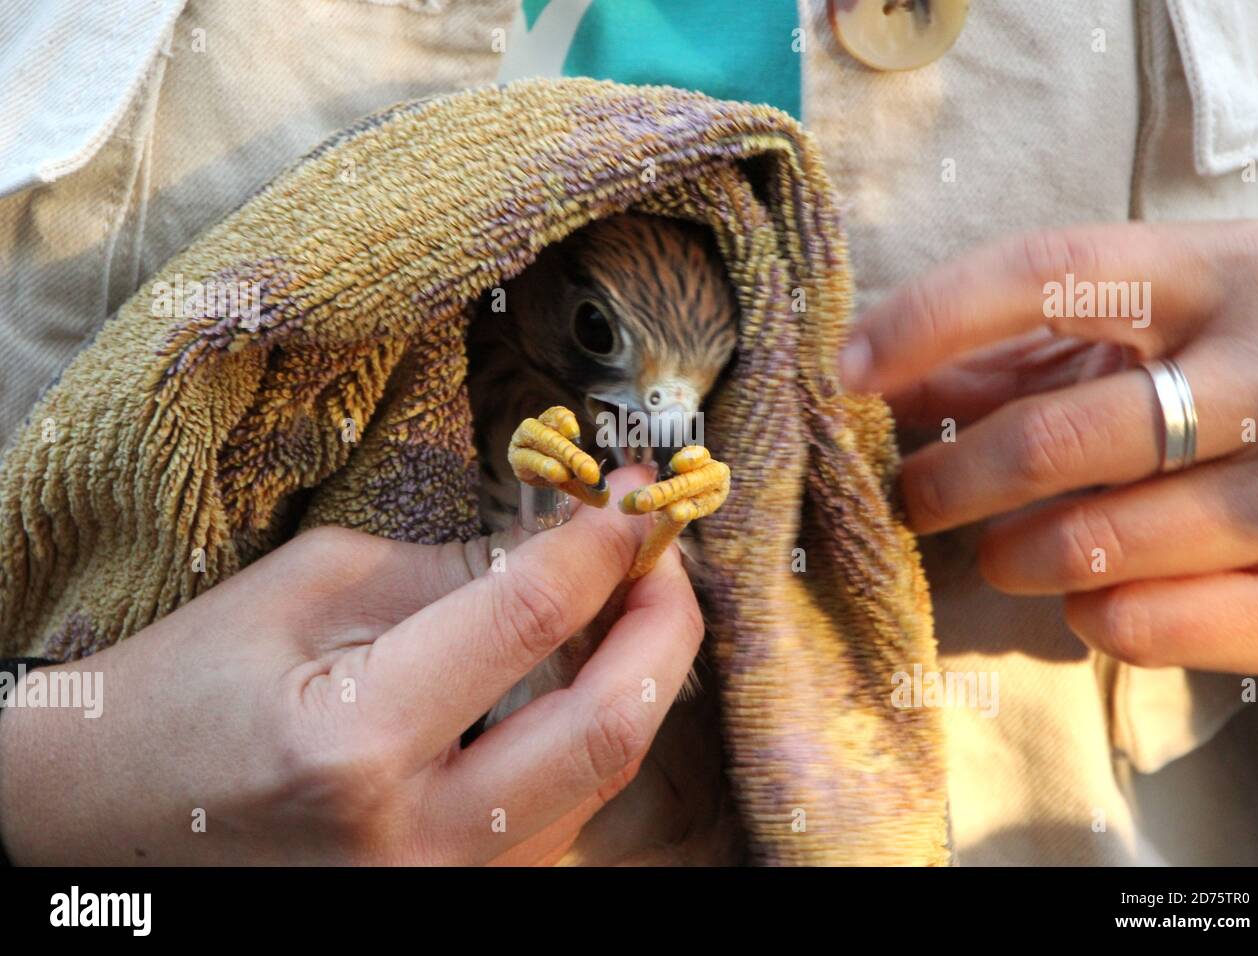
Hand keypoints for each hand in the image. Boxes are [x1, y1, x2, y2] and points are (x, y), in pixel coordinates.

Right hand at [0, 466, 702, 863]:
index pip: (529, 619)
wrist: (104, 822)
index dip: (600, 545)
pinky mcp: (451, 905)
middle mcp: (412, 841)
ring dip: (635, 686)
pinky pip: (558, 821)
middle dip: (664, 629)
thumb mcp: (306, 592)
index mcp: (355, 742)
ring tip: (629, 608)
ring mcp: (438, 892)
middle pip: (608, 732)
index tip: (631, 500)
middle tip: (666, 560)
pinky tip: (578, 682)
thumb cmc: (185, 689)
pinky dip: (586, 743)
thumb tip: (566, 540)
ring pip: (598, 784)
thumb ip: (450, 568)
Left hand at [840, 221, 1257, 675]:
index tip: (845, 370)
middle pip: (1057, 434)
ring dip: (1018, 556)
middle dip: (953, 481)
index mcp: (1214, 273)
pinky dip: (1105, 621)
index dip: (930, 319)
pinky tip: (1088, 604)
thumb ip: (1012, 355)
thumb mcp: (1136, 335)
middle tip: (911, 501)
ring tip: (996, 555)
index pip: (1047, 273)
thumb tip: (873, 382)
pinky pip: (1169, 624)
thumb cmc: (1227, 373)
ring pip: (1107, 540)